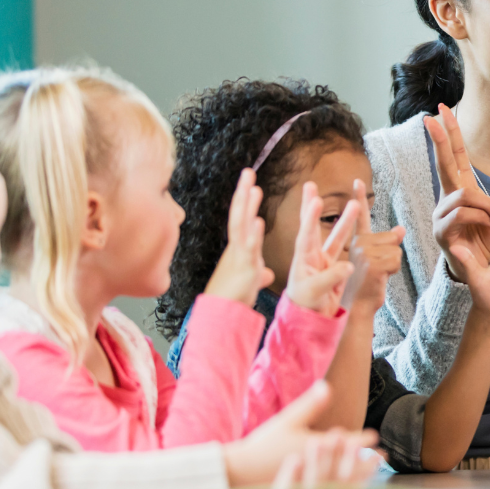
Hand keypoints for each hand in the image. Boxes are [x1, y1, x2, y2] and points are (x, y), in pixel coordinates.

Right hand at [204, 169, 274, 306]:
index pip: (242, 219)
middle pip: (239, 215)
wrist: (222, 316)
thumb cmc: (234, 299)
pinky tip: (258, 221)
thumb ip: (259, 273)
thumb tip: (267, 272)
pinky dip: (254, 235)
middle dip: (243, 193)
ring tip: (253, 188)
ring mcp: (240, 257)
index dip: (245, 201)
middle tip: (248, 172)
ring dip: (248, 207)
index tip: (250, 184)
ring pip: (242, 227)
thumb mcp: (251, 282)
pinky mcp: (246, 269)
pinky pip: (249, 249)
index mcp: (239, 249)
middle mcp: (237, 249)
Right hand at [223, 380, 380, 488]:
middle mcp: (317, 469)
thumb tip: (327, 385)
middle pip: (349, 465)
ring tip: (373, 473)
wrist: (241, 472)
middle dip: (367, 461)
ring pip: (343, 482)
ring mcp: (312, 485)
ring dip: (360, 477)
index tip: (376, 436)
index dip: (361, 439)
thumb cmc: (263, 445)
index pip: (345, 443)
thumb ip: (310, 405)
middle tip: (384, 458)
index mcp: (315, 449)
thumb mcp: (288, 421)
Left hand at [284, 182, 357, 315]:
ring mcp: (325, 262)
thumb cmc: (306, 306)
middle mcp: (313, 256)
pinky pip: (348, 251)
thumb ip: (331, 277)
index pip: (306, 233)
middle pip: (314, 226)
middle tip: (312, 185)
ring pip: (337, 236)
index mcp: (303, 259)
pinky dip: (357, 241)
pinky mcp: (335, 269)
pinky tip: (368, 234)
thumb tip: (349, 266)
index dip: (310, 217)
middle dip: (314, 206)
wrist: (310, 321)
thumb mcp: (314, 292)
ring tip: (356, 204)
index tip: (314, 199)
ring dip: (346, 220)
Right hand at [346, 179, 404, 314]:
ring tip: (376, 276)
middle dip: (391, 256)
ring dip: (392, 265)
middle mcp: (357, 243)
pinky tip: (379, 279)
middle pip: (392, 238)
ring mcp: (363, 253)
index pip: (360, 217)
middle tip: (376, 271)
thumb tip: (401, 228)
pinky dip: (393, 272)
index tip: (357, 180)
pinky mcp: (371, 263)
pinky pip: (396, 260)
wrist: (357, 308)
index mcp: (356, 241)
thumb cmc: (366, 286)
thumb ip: (386, 243)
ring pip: (396, 249)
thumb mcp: (377, 262)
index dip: (359, 198)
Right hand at [426, 104, 489, 280]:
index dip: (450, 134)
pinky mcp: (442, 232)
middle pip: (444, 163)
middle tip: (431, 116)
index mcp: (462, 190)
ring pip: (464, 195)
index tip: (440, 110)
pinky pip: (462, 214)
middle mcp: (448, 199)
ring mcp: (442, 214)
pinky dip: (482, 218)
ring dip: (487, 206)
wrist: (486, 274)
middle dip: (440, 139)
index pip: (456, 156)